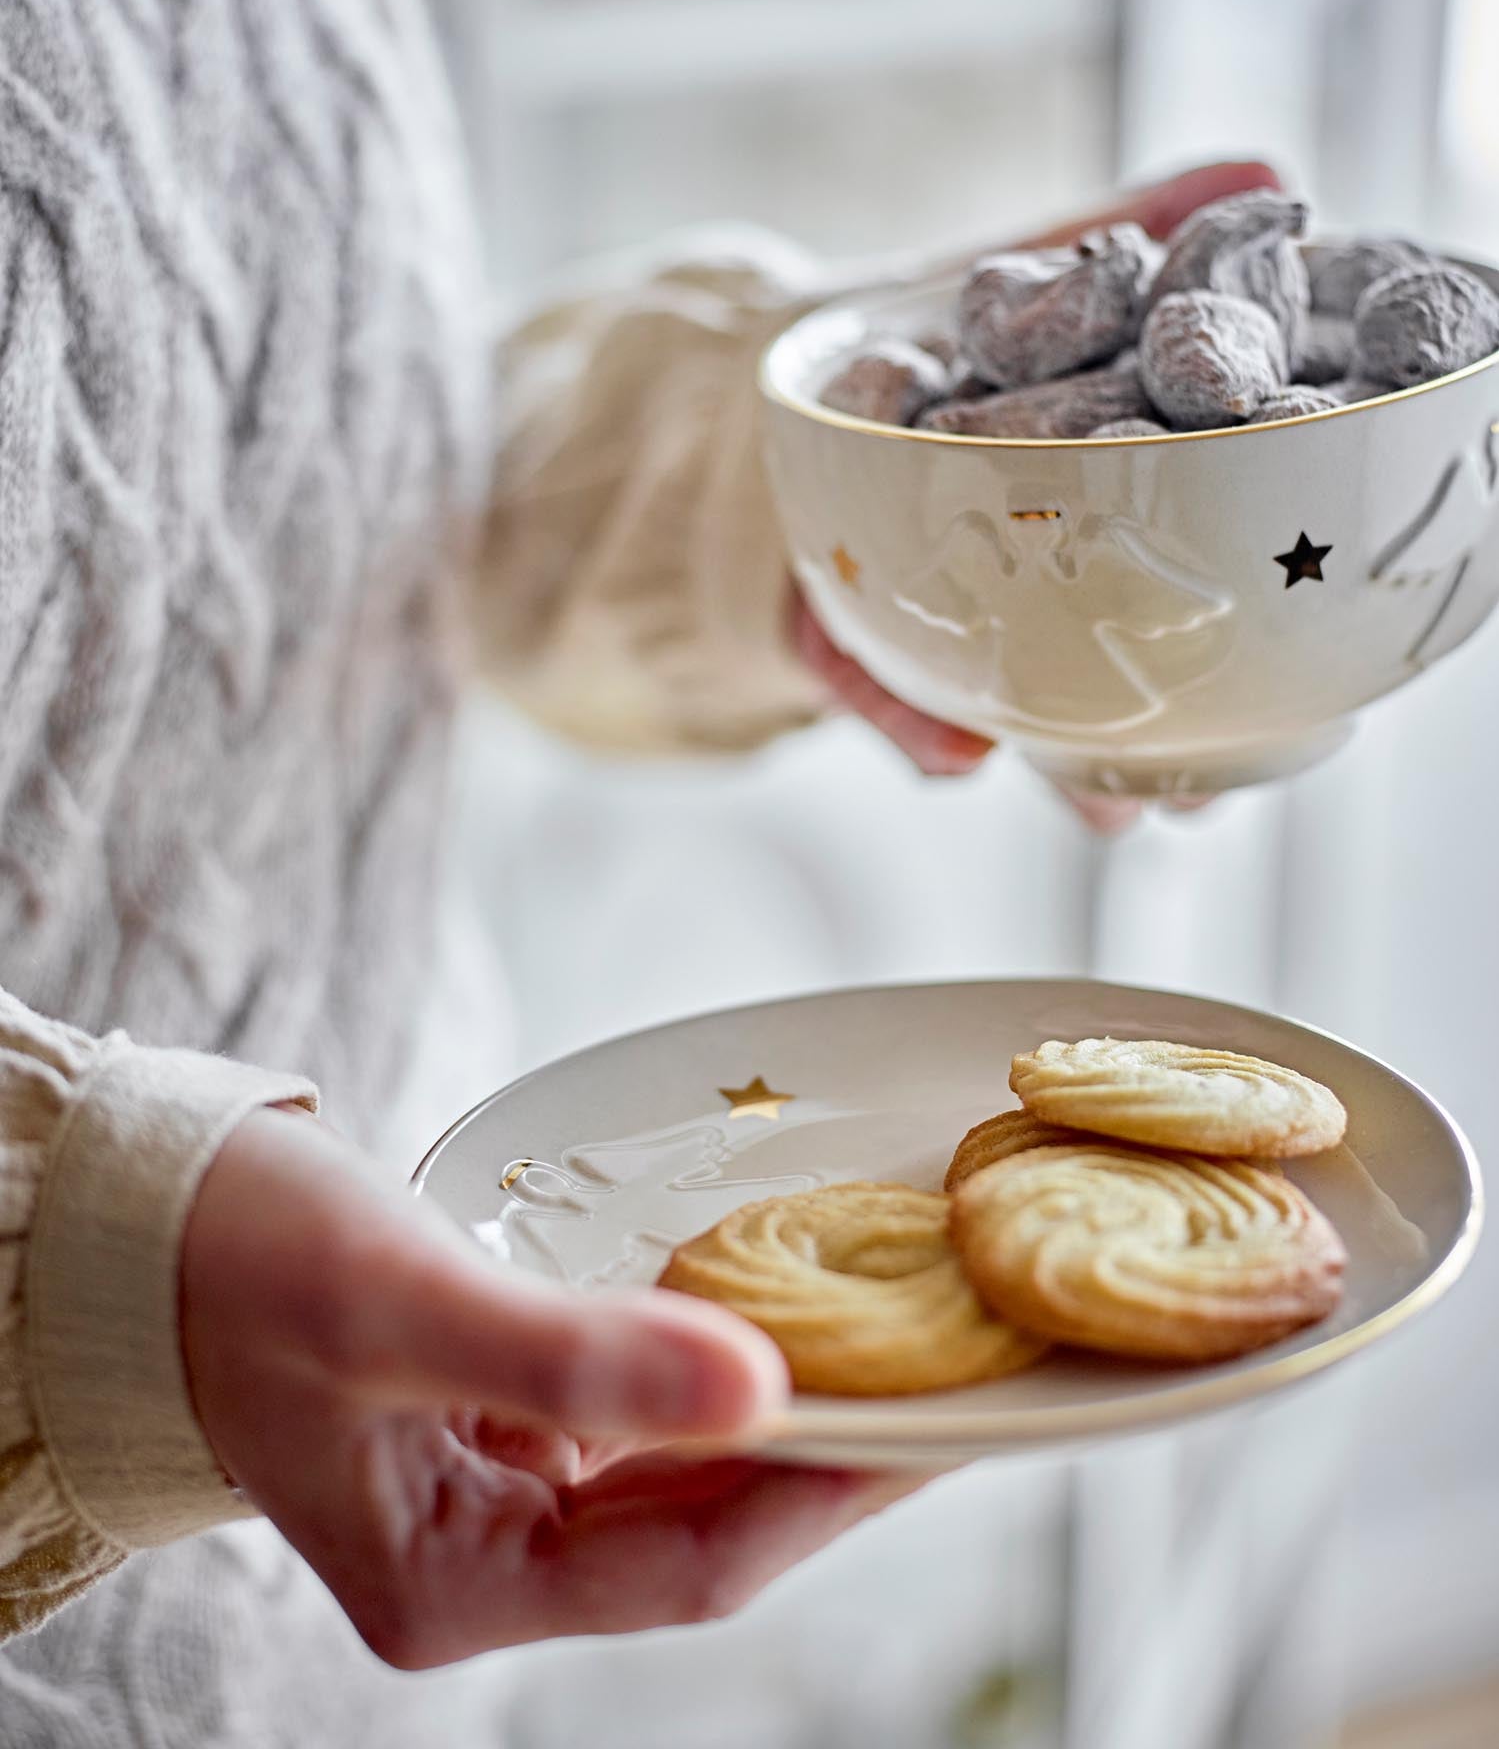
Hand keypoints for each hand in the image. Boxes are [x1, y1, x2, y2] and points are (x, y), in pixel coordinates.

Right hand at [182, 1109, 906, 1667]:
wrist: (157, 1218)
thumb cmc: (245, 1262)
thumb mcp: (403, 1305)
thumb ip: (574, 1356)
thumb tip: (758, 1385)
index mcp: (450, 1586)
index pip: (684, 1570)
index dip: (818, 1498)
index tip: (935, 1424)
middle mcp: (489, 1560)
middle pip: (701, 1532)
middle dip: (826, 1457)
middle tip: (955, 1376)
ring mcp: (502, 1495)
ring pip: (683, 1474)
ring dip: (784, 1412)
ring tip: (902, 1348)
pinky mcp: (510, 1424)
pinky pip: (644, 1417)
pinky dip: (717, 1369)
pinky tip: (783, 1319)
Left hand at [793, 157, 1278, 829]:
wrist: (707, 393)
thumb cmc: (878, 348)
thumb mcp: (985, 281)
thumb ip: (1095, 244)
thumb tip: (1259, 173)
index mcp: (1058, 475)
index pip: (1164, 505)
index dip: (1230, 547)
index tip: (1291, 599)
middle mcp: (1007, 558)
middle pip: (1093, 633)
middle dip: (1159, 703)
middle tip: (1224, 774)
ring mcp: (925, 607)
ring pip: (1001, 686)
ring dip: (1062, 748)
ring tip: (1113, 799)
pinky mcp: (834, 637)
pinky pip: (877, 685)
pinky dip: (916, 723)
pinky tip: (959, 754)